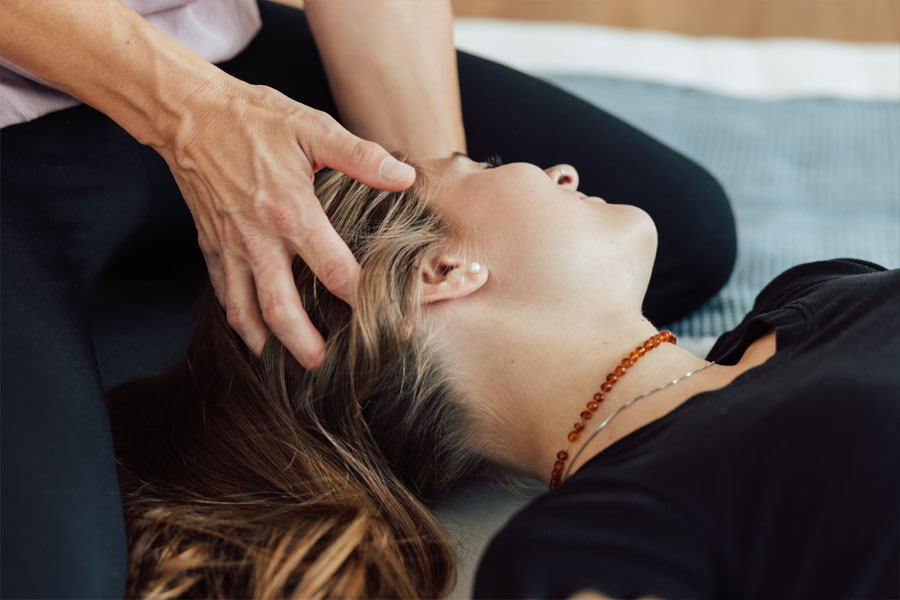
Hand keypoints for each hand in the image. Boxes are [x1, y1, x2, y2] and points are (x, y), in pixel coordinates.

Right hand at [156, 78, 415, 368]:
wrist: (188, 114)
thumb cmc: (252, 118)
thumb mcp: (311, 127)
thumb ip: (360, 156)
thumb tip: (404, 177)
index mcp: (291, 212)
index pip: (334, 271)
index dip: (364, 302)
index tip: (390, 323)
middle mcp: (258, 239)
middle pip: (282, 311)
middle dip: (306, 347)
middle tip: (329, 368)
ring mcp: (230, 247)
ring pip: (245, 313)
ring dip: (268, 345)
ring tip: (289, 366)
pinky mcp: (210, 246)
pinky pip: (223, 294)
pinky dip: (239, 319)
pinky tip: (257, 331)